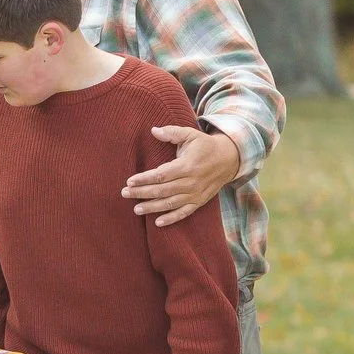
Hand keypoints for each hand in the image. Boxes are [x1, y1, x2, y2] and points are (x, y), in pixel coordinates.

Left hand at [122, 127, 239, 226]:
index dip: (145, 179)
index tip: (129, 181)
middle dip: (142, 193)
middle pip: (163, 190)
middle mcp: (191, 182)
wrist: (229, 159)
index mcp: (187, 165)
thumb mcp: (190, 134)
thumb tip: (153, 130)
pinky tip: (157, 223)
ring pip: (171, 203)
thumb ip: (172, 132)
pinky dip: (171, 219)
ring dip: (152, 208)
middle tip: (125, 193)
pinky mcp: (199, 201)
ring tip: (136, 209)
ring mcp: (196, 194)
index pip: (162, 175)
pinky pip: (184, 213)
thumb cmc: (204, 146)